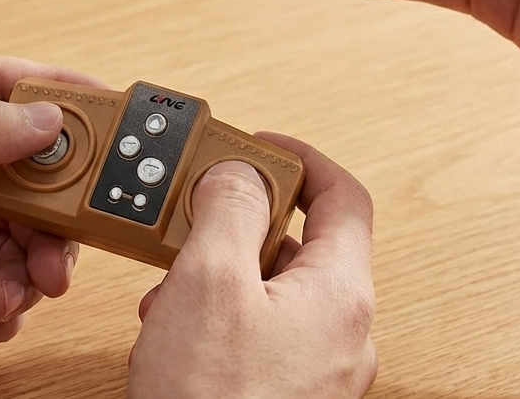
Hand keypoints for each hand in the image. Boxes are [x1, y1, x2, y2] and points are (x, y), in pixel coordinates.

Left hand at [0, 56, 103, 398]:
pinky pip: (2, 289)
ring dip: (28, 270)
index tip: (102, 110)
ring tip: (4, 297)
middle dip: (52, 212)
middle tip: (62, 244)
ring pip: (23, 238)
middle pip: (27, 174)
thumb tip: (46, 114)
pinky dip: (1, 308)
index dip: (52, 91)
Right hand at [127, 136, 376, 398]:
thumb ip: (230, 210)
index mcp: (340, 293)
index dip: (303, 160)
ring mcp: (318, 370)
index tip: (262, 145)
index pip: (343, 197)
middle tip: (202, 211)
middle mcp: (341, 332)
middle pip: (303, 242)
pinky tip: (177, 325)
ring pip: (275, 288)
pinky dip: (223, 312)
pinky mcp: (287, 396)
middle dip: (245, 219)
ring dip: (224, 269)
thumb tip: (240, 173)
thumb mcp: (210, 281)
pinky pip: (262, 331)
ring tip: (176, 276)